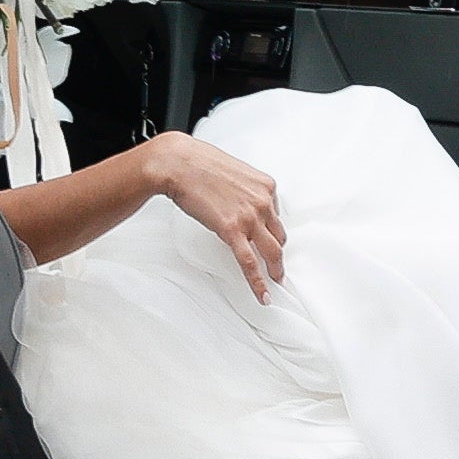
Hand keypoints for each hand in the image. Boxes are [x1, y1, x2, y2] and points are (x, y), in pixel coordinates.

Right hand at [145, 130, 287, 297]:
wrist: (179, 164)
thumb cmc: (199, 164)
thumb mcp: (234, 173)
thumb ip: (245, 191)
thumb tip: (243, 205)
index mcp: (265, 186)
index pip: (276, 216)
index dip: (271, 231)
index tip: (270, 241)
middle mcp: (263, 201)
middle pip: (280, 236)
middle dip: (278, 253)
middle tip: (278, 266)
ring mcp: (250, 217)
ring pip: (272, 252)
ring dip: (275, 270)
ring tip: (275, 282)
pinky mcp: (232, 230)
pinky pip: (250, 263)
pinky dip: (259, 282)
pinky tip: (263, 294)